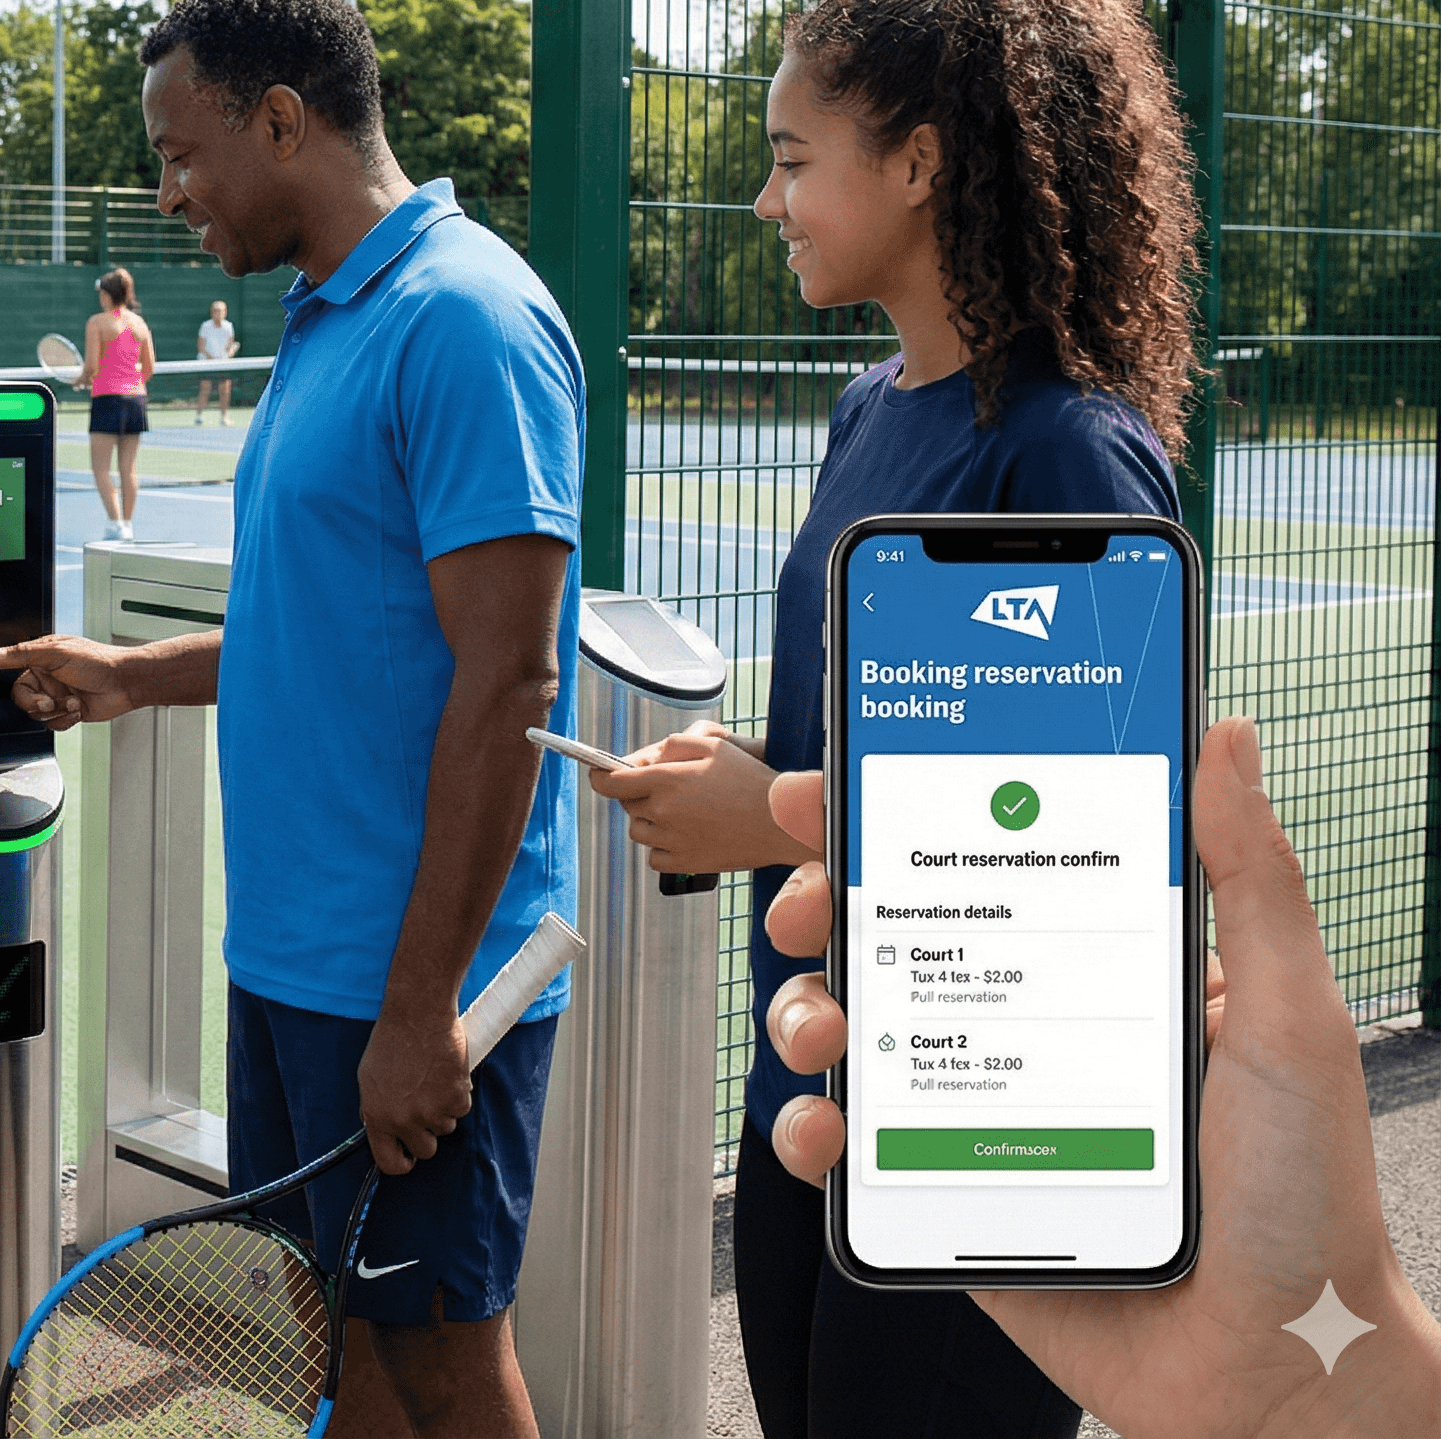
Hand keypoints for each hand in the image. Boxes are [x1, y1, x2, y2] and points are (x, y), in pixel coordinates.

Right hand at [0, 635, 142, 730]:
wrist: (126, 684)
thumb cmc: (96, 661)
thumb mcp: (54, 653)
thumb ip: (19, 654)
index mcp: (41, 657)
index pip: (10, 666)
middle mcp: (47, 676)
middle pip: (21, 697)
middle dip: (35, 702)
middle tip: (49, 701)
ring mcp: (57, 695)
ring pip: (36, 714)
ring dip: (54, 711)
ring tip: (72, 701)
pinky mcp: (67, 712)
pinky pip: (52, 725)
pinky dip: (65, 720)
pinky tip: (78, 709)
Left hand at [356, 1004, 472, 1175]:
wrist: (418, 1015)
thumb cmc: (392, 1041)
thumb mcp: (369, 1079)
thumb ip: (376, 1109)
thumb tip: (383, 1128)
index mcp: (378, 1117)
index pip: (389, 1162)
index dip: (401, 1164)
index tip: (408, 1158)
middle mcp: (404, 1120)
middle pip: (425, 1150)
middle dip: (427, 1133)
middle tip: (425, 1108)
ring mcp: (432, 1111)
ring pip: (445, 1128)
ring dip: (442, 1110)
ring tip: (431, 1080)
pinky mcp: (456, 1098)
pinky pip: (461, 1109)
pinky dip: (457, 1094)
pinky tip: (445, 1073)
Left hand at [586, 720, 815, 872]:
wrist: (781, 820)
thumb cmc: (750, 779)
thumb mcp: (713, 745)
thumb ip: (670, 746)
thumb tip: (642, 758)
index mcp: (666, 780)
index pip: (611, 782)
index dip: (600, 777)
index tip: (599, 775)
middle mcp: (662, 812)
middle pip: (628, 805)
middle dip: (639, 794)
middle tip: (670, 789)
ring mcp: (671, 840)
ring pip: (639, 831)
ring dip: (651, 820)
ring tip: (684, 812)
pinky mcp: (683, 864)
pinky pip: (655, 856)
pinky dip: (663, 846)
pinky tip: (688, 834)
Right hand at [761, 719, 1440, 1437]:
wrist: (1272, 1365)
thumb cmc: (1305, 1196)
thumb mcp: (1290, 1018)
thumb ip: (1252, 879)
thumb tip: (1228, 743)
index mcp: (1101, 968)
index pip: (987, 863)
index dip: (895, 817)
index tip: (830, 789)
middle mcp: (1028, 1026)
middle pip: (893, 936)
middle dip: (824, 906)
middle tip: (811, 910)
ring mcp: (977, 1108)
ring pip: (854, 1031)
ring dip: (804, 1012)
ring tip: (825, 1031)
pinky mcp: (941, 1192)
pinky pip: (849, 1150)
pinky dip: (809, 1127)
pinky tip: (827, 1124)